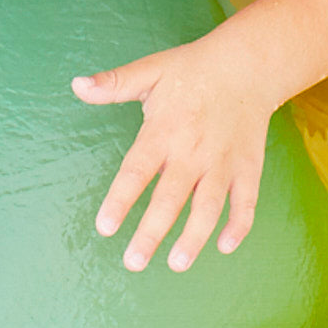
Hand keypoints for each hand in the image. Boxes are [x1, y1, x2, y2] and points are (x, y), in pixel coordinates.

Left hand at [71, 34, 274, 271]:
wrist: (250, 62)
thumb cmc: (192, 70)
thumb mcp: (151, 70)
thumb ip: (113, 84)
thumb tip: (77, 85)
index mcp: (163, 131)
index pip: (136, 171)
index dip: (120, 200)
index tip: (104, 228)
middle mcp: (193, 151)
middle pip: (170, 198)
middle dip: (151, 233)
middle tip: (133, 262)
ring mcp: (223, 162)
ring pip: (209, 206)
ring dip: (194, 237)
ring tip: (176, 264)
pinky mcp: (248, 167)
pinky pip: (246, 201)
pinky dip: (239, 225)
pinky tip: (224, 247)